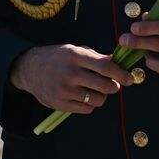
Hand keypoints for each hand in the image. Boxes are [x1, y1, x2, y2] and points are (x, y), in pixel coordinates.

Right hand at [9, 44, 131, 113]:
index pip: (105, 67)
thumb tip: (117, 62)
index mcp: (75, 56)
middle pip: (105, 86)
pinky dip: (90, 104)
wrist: (29, 69)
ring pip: (98, 100)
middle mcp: (70, 73)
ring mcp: (64, 90)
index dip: (121, 74)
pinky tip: (84, 96)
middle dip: (114, 87)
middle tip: (113, 85)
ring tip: (95, 90)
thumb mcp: (74, 50)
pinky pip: (87, 109)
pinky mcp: (60, 104)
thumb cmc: (57, 58)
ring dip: (102, 97)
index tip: (129, 79)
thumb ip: (95, 57)